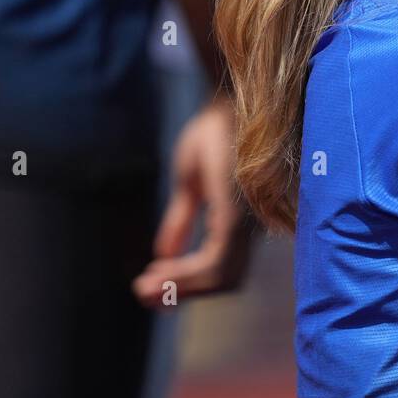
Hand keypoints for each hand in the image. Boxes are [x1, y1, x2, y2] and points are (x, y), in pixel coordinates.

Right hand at [133, 94, 257, 308]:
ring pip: (221, 275)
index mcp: (242, 219)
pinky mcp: (238, 213)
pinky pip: (216, 259)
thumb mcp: (191, 181)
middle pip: (224, 279)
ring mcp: (248, 221)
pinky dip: (187, 273)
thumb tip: (164, 253)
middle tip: (146, 296)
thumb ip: (183, 218)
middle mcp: (251, 225)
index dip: (190, 282)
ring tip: (146, 289)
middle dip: (185, 291)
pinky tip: (159, 272)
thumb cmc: (215, 133)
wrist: (228, 101)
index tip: (153, 288)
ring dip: (182, 287)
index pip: (222, 267)